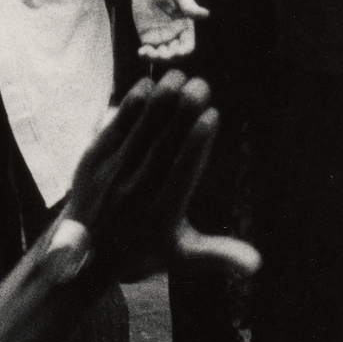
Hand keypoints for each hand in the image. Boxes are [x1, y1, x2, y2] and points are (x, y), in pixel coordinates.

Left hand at [61, 70, 257, 287]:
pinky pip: (114, 130)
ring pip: (139, 135)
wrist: (85, 252)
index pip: (181, 175)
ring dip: (158, 104)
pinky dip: (129, 108)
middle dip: (180, 116)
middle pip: (161, 150)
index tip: (212, 117)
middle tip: (200, 86)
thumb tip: (257, 265)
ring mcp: (111, 176)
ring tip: (178, 76)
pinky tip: (147, 85)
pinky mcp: (93, 161)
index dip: (196, 146)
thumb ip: (219, 255)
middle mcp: (134, 194)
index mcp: (160, 216)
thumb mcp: (182, 256)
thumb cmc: (144, 250)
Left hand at [129, 0, 206, 61]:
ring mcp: (161, 38)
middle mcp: (175, 36)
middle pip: (174, 55)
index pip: (187, 47)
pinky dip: (145, 55)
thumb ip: (189, 5)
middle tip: (158, 54)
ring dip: (155, 59)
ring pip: (161, 56)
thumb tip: (205, 14)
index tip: (175, 52)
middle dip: (167, 58)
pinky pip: (148, 51)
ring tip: (147, 53)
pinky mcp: (148, 37)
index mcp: (186, 28)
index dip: (183, 52)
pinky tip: (141, 52)